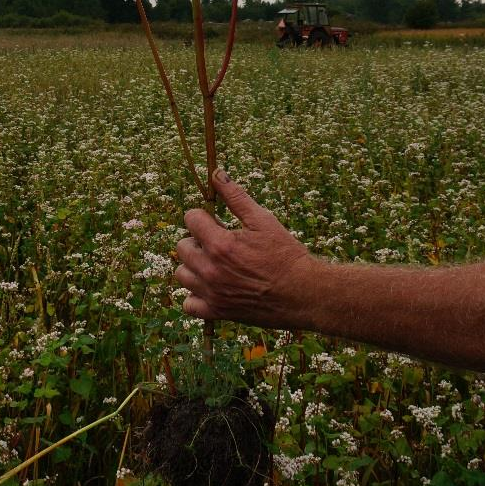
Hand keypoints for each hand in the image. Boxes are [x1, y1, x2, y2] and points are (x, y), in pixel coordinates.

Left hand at [175, 169, 322, 327]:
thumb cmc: (285, 254)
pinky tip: (211, 286)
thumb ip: (236, 196)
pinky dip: (195, 295)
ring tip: (214, 263)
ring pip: (182, 274)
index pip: (190, 219)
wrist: (302, 294)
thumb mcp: (263, 220)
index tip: (218, 222)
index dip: (204, 216)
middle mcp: (210, 270)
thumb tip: (216, 173)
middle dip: (197, 239)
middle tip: (220, 242)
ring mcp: (211, 294)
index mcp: (220, 244)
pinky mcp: (217, 312)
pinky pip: (188, 304)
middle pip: (182, 246)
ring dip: (193, 265)